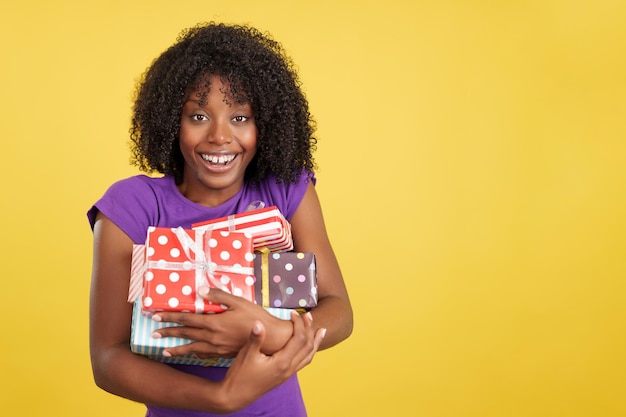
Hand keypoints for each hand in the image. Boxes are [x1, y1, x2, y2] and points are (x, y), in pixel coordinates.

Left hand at [152, 287, 291, 358]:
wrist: (270, 339)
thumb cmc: (256, 318)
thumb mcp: (239, 302)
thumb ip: (219, 296)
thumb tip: (201, 290)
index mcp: (214, 322)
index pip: (186, 318)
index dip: (170, 316)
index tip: (156, 316)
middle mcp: (212, 337)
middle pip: (186, 333)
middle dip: (169, 332)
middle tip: (153, 334)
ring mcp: (217, 347)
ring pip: (192, 348)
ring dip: (177, 348)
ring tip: (165, 350)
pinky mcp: (223, 353)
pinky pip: (204, 354)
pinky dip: (194, 354)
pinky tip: (191, 353)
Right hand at [217, 311, 325, 411]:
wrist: (236, 396)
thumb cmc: (240, 375)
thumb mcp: (247, 355)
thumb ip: (256, 338)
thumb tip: (258, 322)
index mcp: (282, 362)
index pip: (299, 339)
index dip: (299, 324)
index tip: (293, 314)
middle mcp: (289, 369)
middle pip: (308, 347)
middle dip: (309, 330)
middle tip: (308, 316)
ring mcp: (288, 374)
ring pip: (309, 356)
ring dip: (315, 342)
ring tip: (321, 331)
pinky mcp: (284, 376)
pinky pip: (303, 362)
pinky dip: (309, 352)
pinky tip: (307, 347)